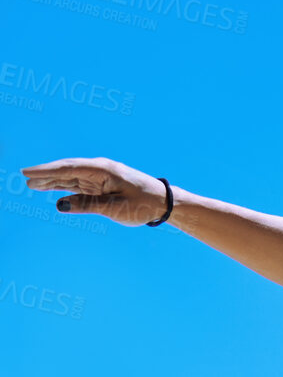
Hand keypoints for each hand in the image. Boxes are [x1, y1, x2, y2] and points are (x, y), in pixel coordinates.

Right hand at [21, 157, 169, 225]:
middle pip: (66, 171)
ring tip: (33, 185)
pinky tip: (54, 192)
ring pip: (71, 178)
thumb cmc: (142, 204)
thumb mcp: (115, 208)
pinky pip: (80, 186)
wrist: (162, 202)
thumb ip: (87, 205)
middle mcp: (98, 170)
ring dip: (53, 181)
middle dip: (45, 175)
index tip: (28, 173)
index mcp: (102, 170)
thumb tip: (61, 204)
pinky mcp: (103, 186)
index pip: (68, 169)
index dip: (46, 171)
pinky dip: (66, 188)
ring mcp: (100, 177)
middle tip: (25, 179)